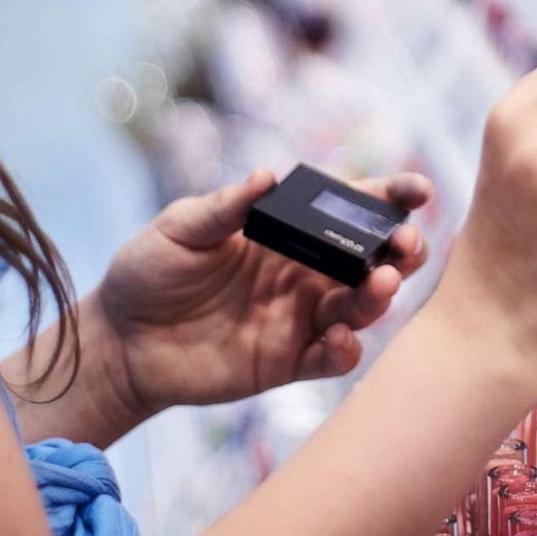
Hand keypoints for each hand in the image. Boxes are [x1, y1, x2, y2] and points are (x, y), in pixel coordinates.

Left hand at [98, 170, 431, 413]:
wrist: (120, 340)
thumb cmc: (149, 270)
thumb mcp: (181, 228)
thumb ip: (224, 207)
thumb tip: (268, 175)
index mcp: (291, 232)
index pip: (352, 208)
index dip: (390, 197)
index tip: (416, 190)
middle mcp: (307, 272)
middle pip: (374, 258)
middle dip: (401, 249)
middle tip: (404, 245)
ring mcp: (302, 317)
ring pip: (362, 306)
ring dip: (379, 295)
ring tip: (380, 284)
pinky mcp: (289, 361)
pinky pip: (333, 357)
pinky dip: (346, 348)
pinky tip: (341, 337)